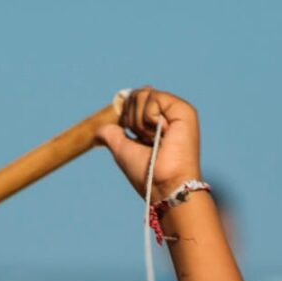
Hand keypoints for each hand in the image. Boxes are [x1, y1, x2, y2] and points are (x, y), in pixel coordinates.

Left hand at [96, 87, 200, 201]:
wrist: (164, 187)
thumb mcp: (122, 151)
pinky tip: (163, 135)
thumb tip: (98, 130)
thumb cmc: (147, 175)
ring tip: (156, 141)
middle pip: (136, 94)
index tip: (134, 135)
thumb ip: (112, 135)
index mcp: (157, 122)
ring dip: (141, 123)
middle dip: (133, 120)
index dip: (127, 114)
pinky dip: (149, 119)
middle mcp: (167, 114)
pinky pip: (154, 98)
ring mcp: (176, 111)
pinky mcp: (183, 110)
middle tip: (147, 141)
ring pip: (143, 94)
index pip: (135, 101)